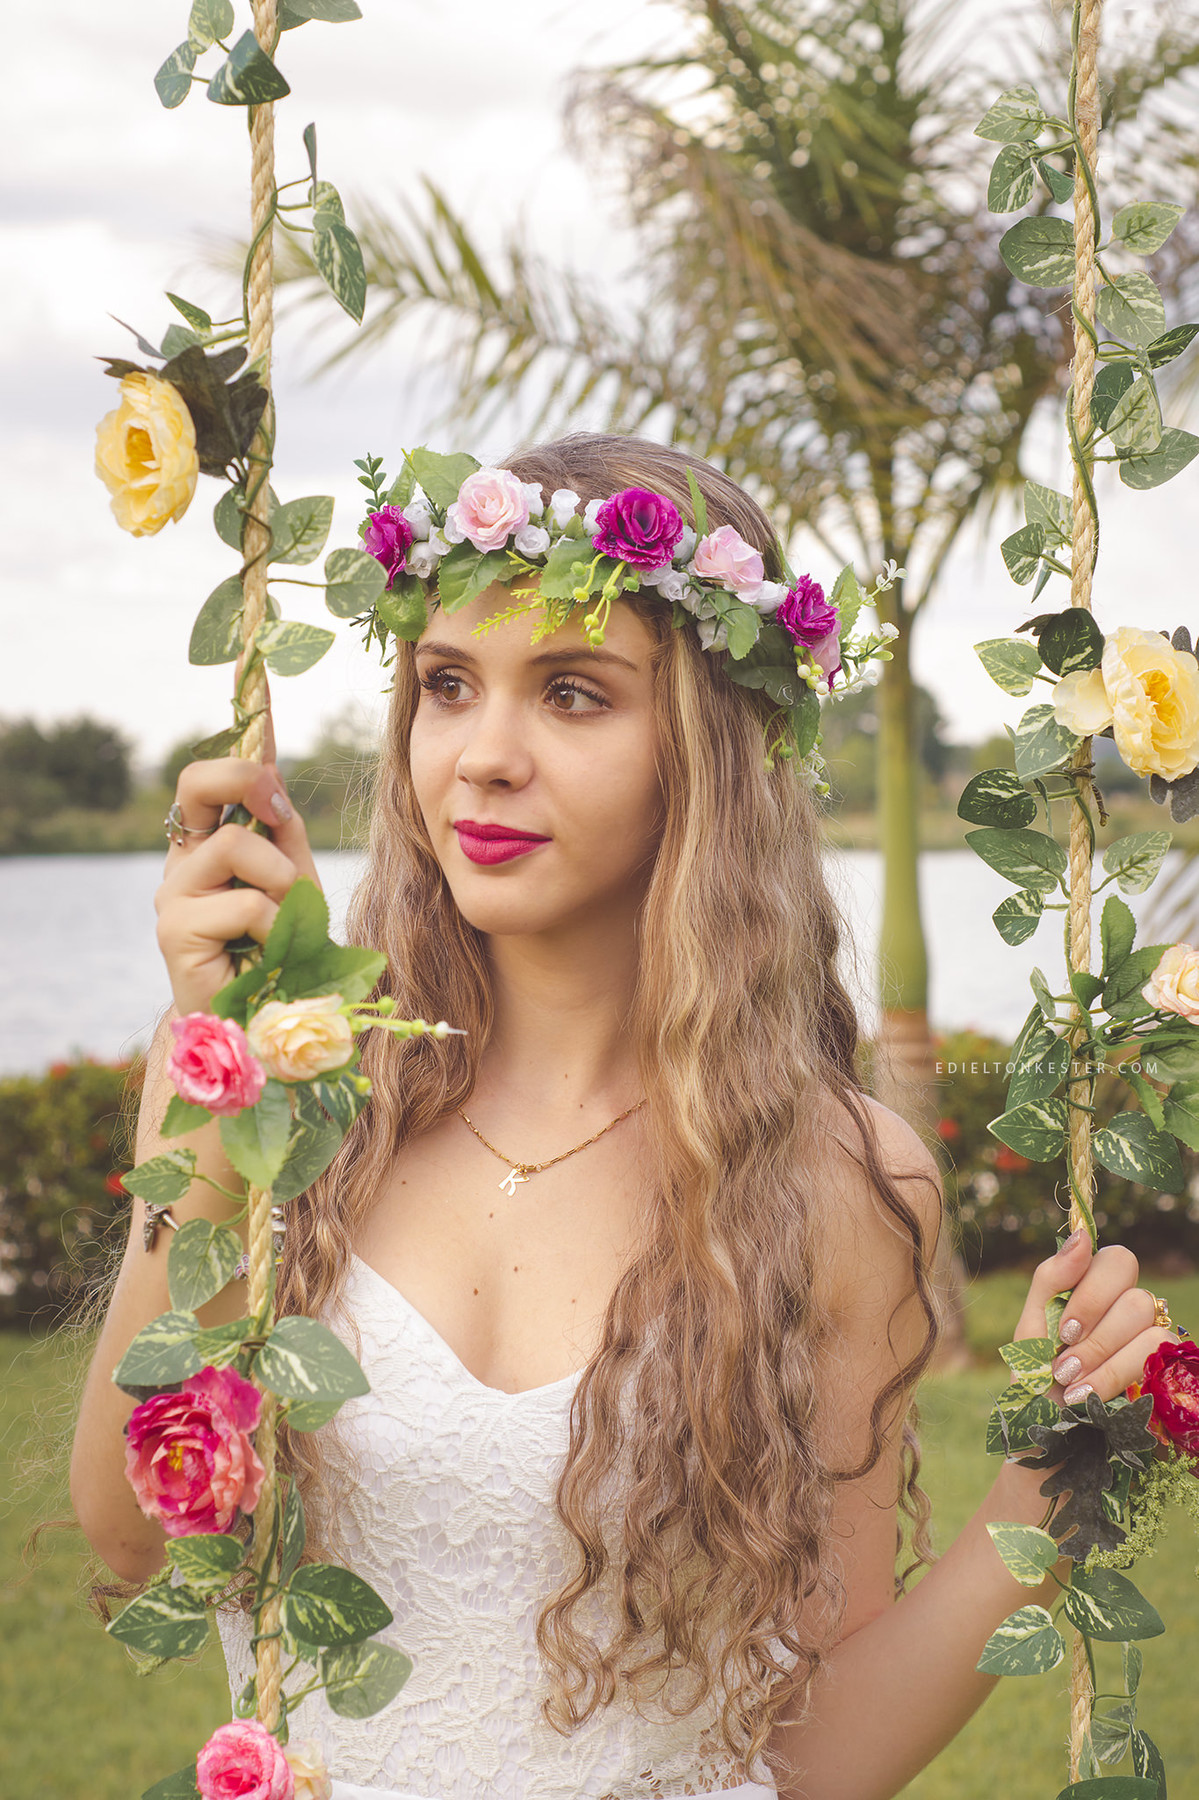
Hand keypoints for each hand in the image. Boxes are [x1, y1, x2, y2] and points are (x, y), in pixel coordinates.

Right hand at [155, 755, 320, 1016]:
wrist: (265, 1023)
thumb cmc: (282, 952)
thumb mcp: (293, 879)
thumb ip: (281, 831)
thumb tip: (269, 773)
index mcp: (207, 842)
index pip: (213, 775)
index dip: (236, 730)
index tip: (258, 682)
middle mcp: (182, 860)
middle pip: (199, 782)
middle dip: (246, 780)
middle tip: (280, 813)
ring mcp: (173, 893)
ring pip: (237, 846)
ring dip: (282, 882)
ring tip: (284, 921)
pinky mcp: (175, 931)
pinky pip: (247, 904)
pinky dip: (276, 926)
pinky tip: (268, 952)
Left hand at [1012, 1228, 1179, 1406]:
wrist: (1047, 1434)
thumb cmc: (1038, 1377)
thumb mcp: (1031, 1326)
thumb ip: (1051, 1278)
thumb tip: (1082, 1236)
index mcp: (1096, 1289)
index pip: (1116, 1260)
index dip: (1091, 1291)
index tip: (1063, 1329)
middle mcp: (1129, 1308)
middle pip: (1133, 1288)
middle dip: (1094, 1327)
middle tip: (1064, 1359)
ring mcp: (1151, 1337)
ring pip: (1145, 1322)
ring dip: (1100, 1356)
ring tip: (1070, 1383)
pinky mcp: (1165, 1368)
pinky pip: (1154, 1353)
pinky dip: (1114, 1376)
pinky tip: (1089, 1397)